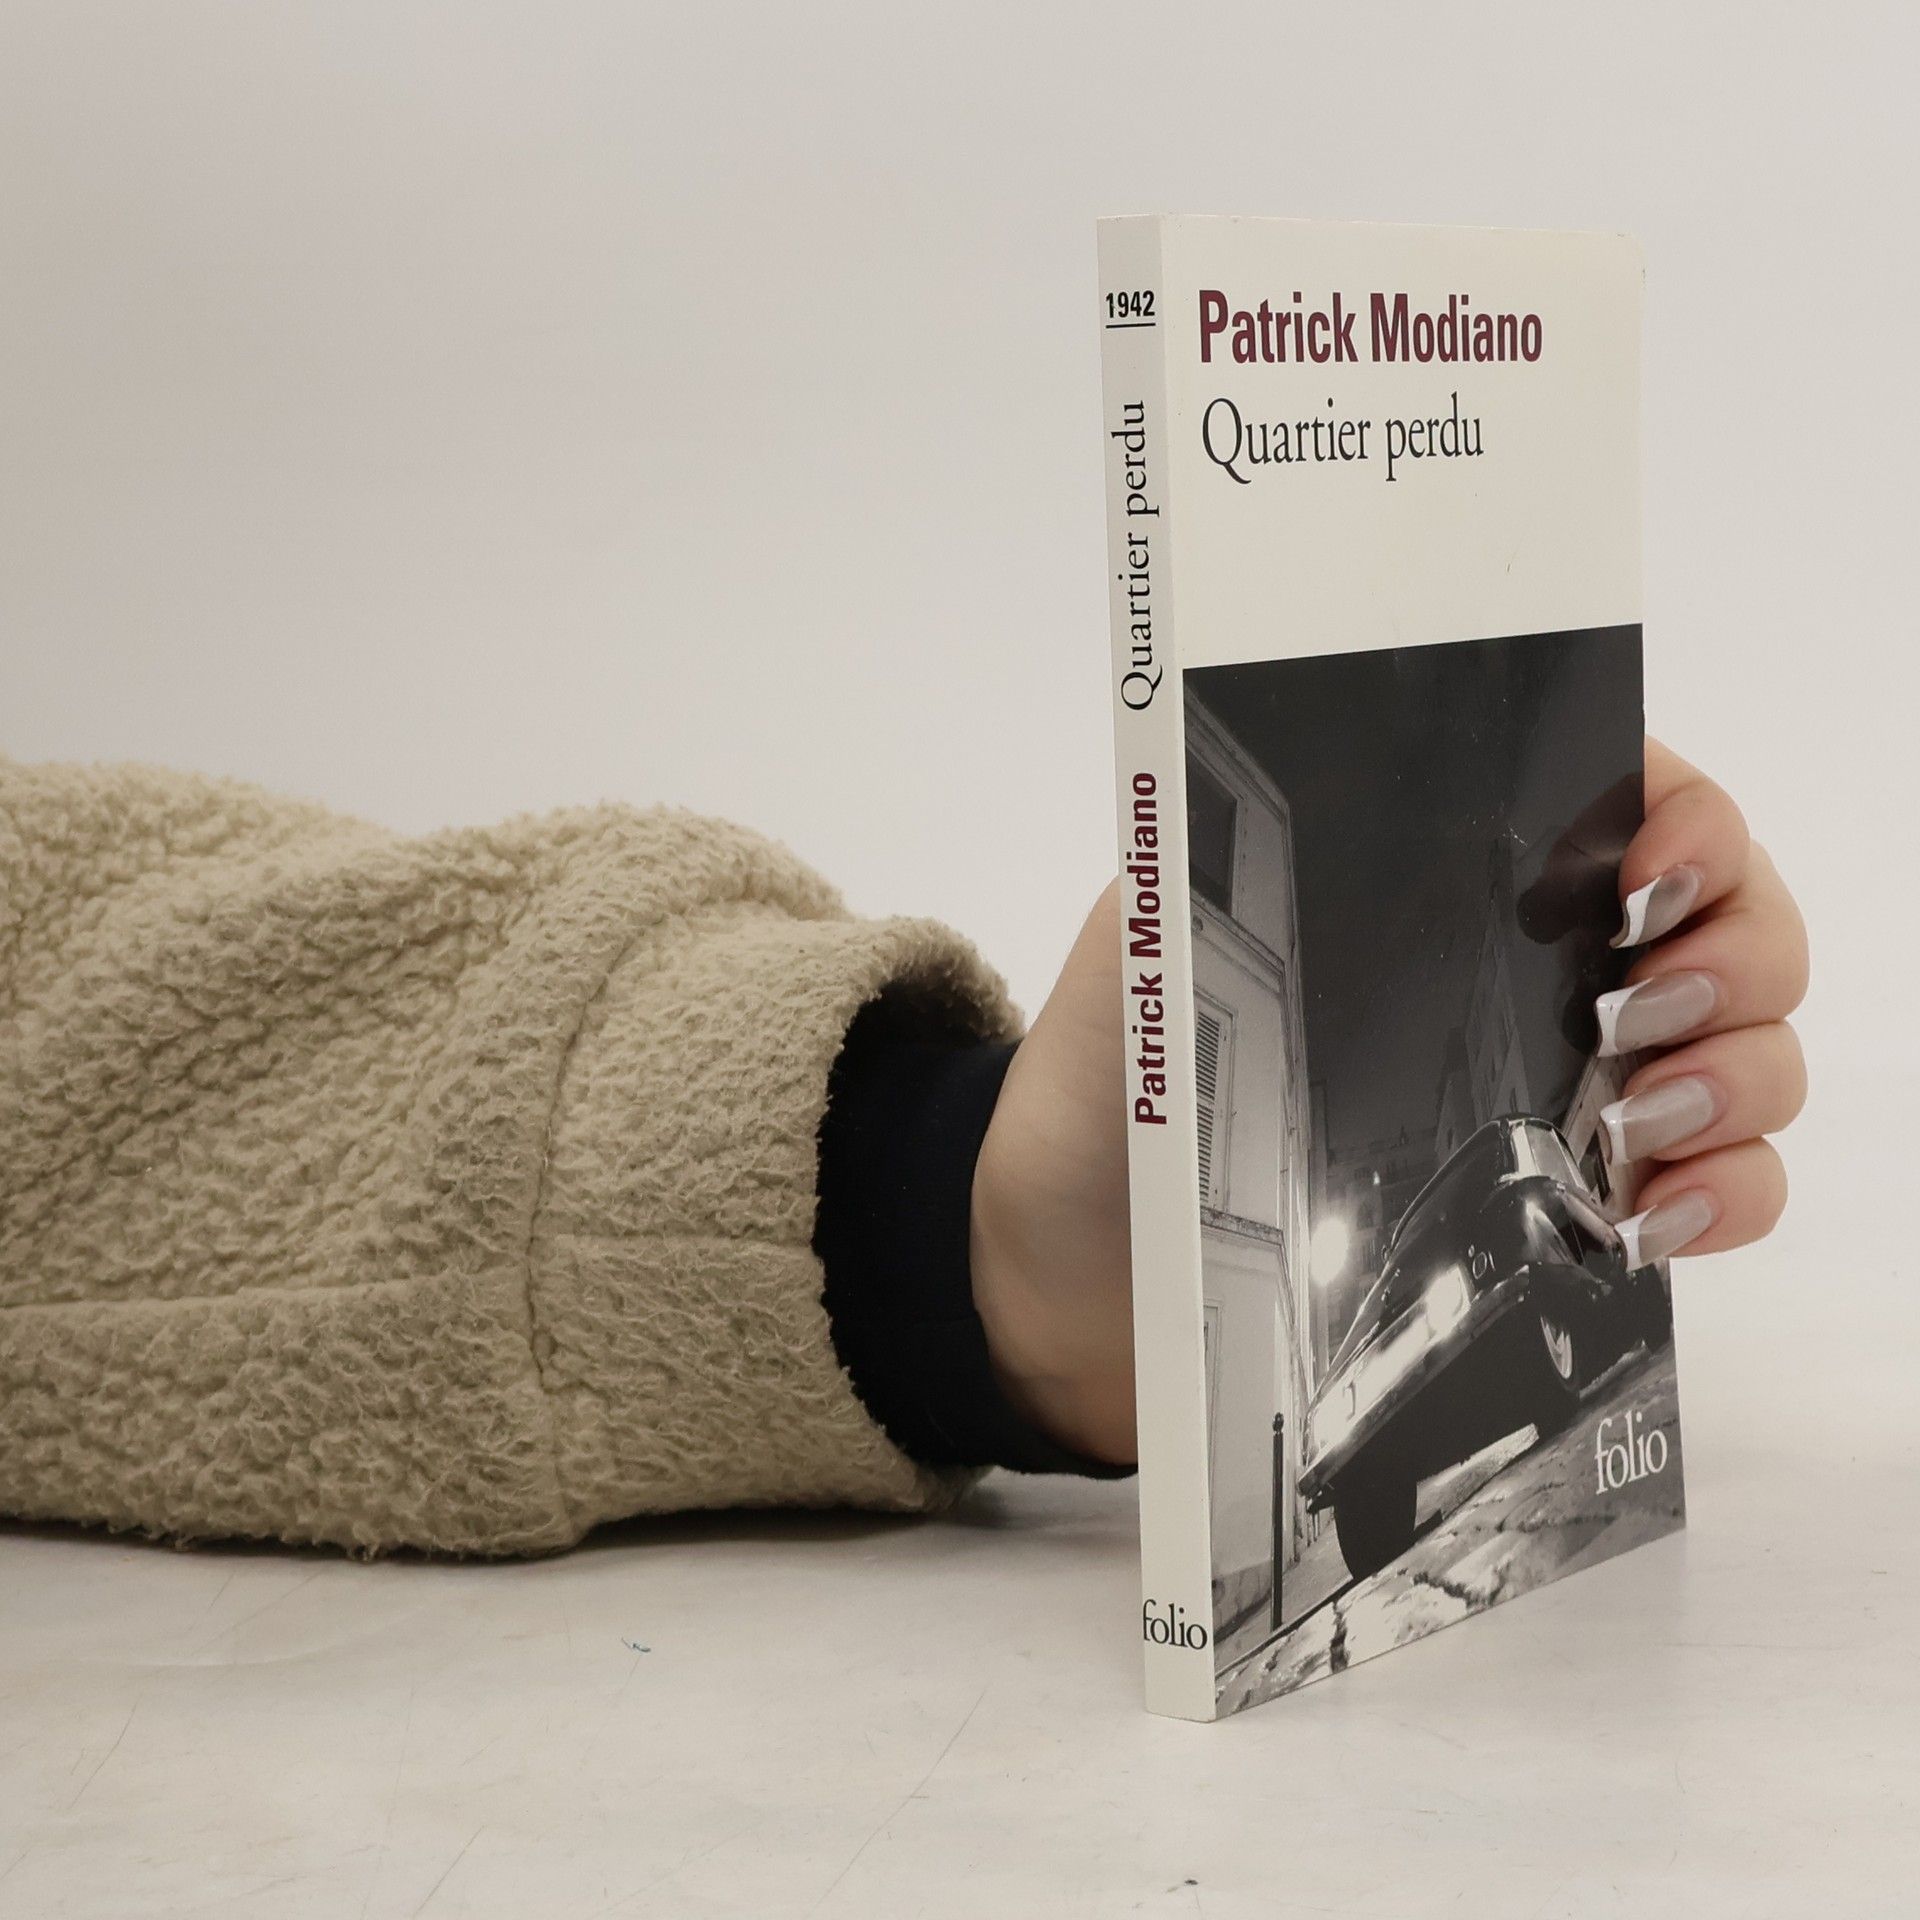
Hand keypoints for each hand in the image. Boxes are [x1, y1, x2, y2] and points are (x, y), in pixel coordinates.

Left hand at [968, 739, 1810, 1463]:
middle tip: (1652, 1013)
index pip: (1619, 797)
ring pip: (1746, 1054)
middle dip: (1736, 951)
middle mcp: (1521, 971)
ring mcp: (1555, 1094)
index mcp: (1432, 876)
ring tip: (1644, 1123)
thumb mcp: (1155, 944)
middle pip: (1723, 923)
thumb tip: (1348, 799)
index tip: (1656, 869)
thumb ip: (1242, 865)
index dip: (1683, 815)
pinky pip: (1714, 1191)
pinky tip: (1651, 1218)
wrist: (1066, 1272)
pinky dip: (1724, 1196)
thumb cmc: (1105, 1089)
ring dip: (1743, 1077)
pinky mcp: (1560, 1217)